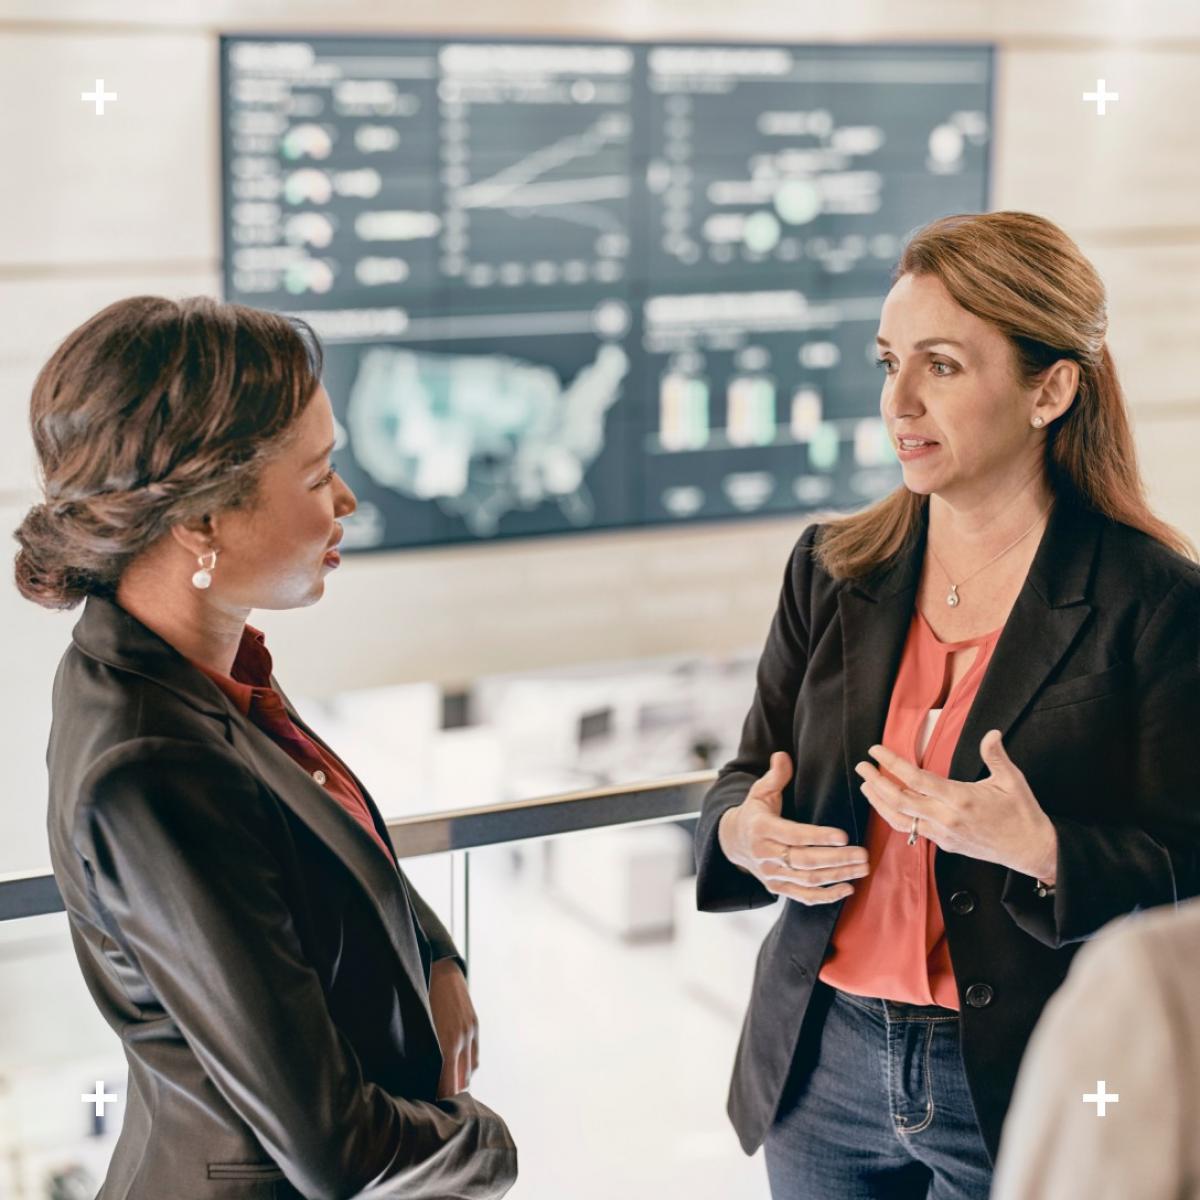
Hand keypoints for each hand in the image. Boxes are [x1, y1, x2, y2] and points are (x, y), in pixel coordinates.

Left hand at [428, 958, 478, 1097]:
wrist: (440, 967)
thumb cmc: (420, 995)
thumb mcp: (416, 1024)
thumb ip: (419, 1049)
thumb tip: (412, 1073)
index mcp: (446, 1043)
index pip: (446, 1085)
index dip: (438, 1099)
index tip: (427, 1110)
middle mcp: (462, 1040)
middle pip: (459, 1081)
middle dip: (448, 1096)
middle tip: (434, 1109)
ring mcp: (470, 1032)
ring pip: (469, 1071)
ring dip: (459, 1084)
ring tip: (445, 1095)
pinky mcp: (474, 1025)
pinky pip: (474, 1057)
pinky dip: (466, 1069)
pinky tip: (456, 1073)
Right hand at [718, 751, 869, 904]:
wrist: (732, 842)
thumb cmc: (754, 813)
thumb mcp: (759, 792)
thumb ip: (775, 776)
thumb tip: (782, 755)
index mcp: (762, 828)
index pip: (793, 835)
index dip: (818, 837)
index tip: (843, 836)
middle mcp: (765, 855)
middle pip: (804, 861)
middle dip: (837, 859)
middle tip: (863, 854)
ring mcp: (771, 874)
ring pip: (808, 880)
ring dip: (838, 876)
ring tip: (863, 868)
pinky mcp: (778, 888)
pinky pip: (803, 896)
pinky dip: (826, 896)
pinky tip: (848, 888)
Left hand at [854, 730, 1057, 880]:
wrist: (1031, 850)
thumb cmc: (1022, 812)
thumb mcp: (1012, 780)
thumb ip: (996, 756)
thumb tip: (991, 733)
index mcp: (960, 798)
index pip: (916, 779)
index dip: (892, 764)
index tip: (876, 751)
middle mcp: (946, 818)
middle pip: (900, 801)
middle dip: (876, 783)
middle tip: (861, 767)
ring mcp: (943, 834)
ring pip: (901, 820)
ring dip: (879, 803)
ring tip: (865, 786)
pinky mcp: (945, 845)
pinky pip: (913, 831)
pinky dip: (896, 818)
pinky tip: (888, 806)